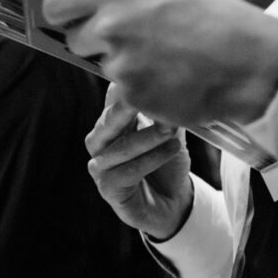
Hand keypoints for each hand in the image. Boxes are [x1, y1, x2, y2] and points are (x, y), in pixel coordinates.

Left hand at [43, 0, 277, 125]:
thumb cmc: (219, 21)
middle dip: (96, 46)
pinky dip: (145, 93)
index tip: (74, 21)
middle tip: (133, 45)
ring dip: (127, 70)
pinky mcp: (133, 98)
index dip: (65, 15)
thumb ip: (126, 0)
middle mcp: (111, 25)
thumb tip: (95, 10)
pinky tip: (175, 82)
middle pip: (75, 41)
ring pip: (104, 71)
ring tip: (168, 62)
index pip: (57, 5)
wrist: (253, 62)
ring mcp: (120, 64)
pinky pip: (126, 97)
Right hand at [85, 88, 191, 240]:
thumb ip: (167, 111)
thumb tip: (177, 85)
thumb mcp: (170, 131)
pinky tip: (171, 150)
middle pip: (109, 120)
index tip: (149, 74)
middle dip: (130, 107)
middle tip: (150, 95)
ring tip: (171, 130)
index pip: (114, 98)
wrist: (173, 203)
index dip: (129, 86)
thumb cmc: (168, 163)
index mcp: (112, 123)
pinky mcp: (108, 189)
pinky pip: (127, 171)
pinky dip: (151, 160)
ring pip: (120, 147)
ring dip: (147, 137)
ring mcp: (100, 166)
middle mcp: (100, 142)